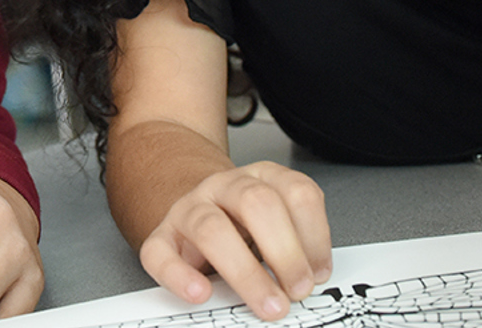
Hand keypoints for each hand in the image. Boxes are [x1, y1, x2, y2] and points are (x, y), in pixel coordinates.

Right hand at [137, 161, 330, 320]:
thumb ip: (295, 244)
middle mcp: (225, 186)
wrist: (194, 213)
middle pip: (256, 204)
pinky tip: (200, 293)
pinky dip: (180, 276)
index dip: (314, 234)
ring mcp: (189, 208)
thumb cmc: (240, 225)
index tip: (320, 273)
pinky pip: (161, 253)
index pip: (296, 192)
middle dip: (284, 252)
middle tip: (298, 290)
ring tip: (267, 303)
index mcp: (261, 178)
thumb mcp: (274, 224)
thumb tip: (314, 280)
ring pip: (211, 228)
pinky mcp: (161, 236)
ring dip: (246, 272)